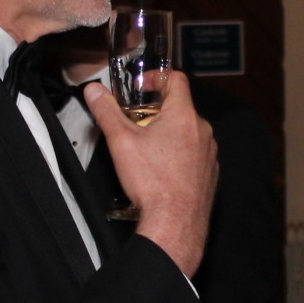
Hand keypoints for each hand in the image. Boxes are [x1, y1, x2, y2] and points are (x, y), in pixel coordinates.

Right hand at [85, 71, 216, 275]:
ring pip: (188, 132)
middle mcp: (203, 131)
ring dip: (169, 133)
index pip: (177, 80)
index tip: (141, 86)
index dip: (157, 77)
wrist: (175, 224)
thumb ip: (107, 112)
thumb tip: (94, 90)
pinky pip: (195, 154)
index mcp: (184, 116)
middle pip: (180, 108)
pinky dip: (179, 154)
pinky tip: (161, 170)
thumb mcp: (121, 142)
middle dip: (157, 111)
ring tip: (146, 148)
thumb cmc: (151, 181)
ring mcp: (209, 153)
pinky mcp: (210, 173)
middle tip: (135, 122)